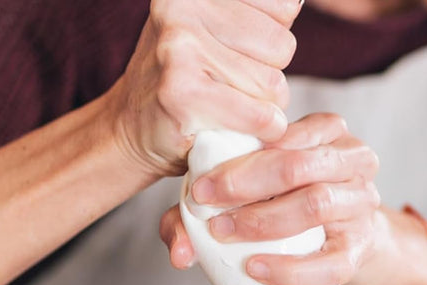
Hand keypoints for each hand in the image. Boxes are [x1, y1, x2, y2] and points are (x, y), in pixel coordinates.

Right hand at [103, 0, 299, 177]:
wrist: (130, 128)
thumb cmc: (186, 82)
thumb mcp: (213, 30)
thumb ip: (254, 15)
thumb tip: (296, 3)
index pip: (285, 8)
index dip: (271, 43)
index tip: (239, 56)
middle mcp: (183, 6)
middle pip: (282, 46)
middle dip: (269, 76)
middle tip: (233, 89)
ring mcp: (180, 46)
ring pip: (273, 84)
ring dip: (264, 108)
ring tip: (230, 108)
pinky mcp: (184, 92)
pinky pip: (260, 115)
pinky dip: (263, 130)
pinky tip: (241, 130)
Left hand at [161, 113, 382, 284]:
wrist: (344, 244)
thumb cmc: (291, 207)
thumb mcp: (255, 192)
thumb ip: (207, 211)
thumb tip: (179, 253)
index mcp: (326, 132)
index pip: (283, 133)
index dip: (237, 160)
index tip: (199, 188)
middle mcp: (352, 160)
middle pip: (299, 165)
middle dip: (245, 187)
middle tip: (207, 208)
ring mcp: (362, 204)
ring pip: (317, 203)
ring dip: (264, 221)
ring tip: (226, 234)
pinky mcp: (360, 249)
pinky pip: (331, 263)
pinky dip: (291, 270)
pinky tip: (257, 268)